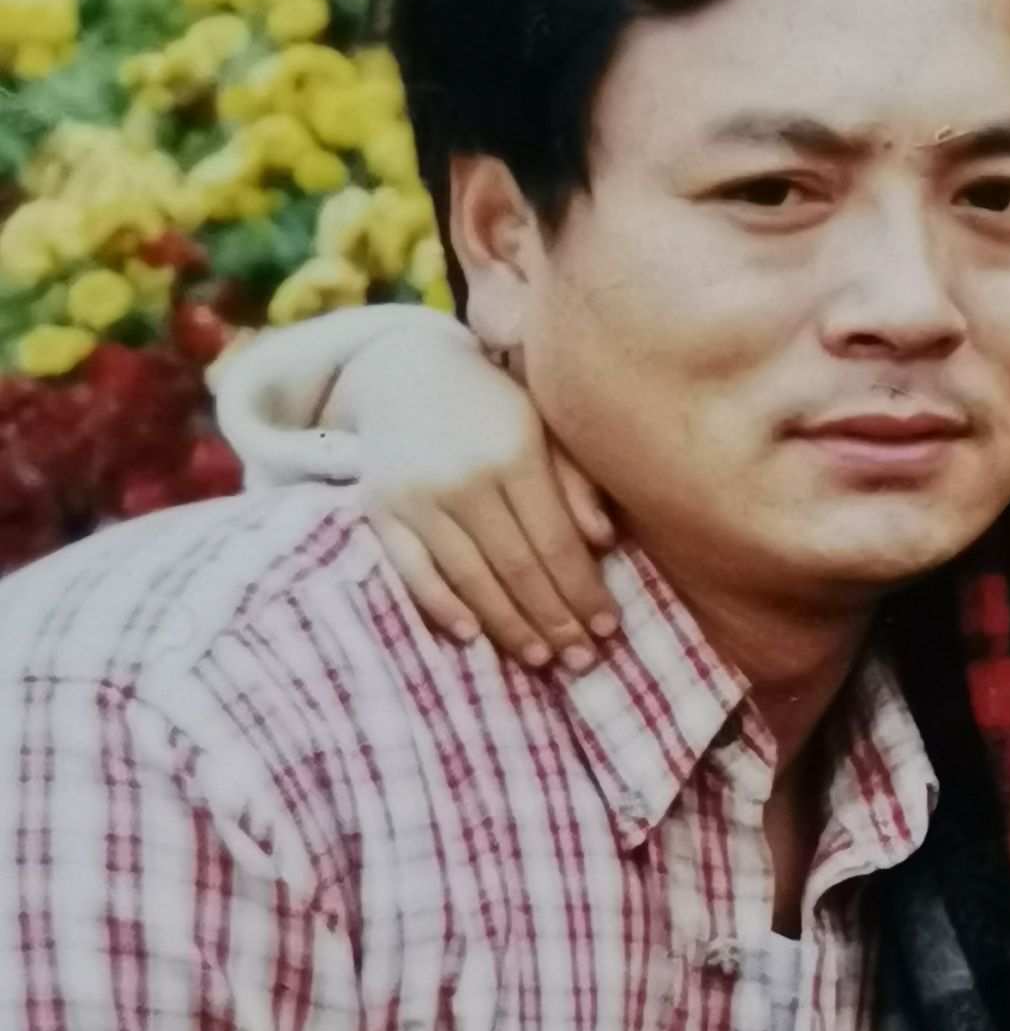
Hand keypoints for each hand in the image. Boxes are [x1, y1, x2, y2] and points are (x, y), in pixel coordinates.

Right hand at [330, 329, 619, 668]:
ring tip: (541, 659)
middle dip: (554, 619)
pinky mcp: (382, 511)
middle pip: (518, 567)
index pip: (557, 541)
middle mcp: (466, 478)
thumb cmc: (492, 403)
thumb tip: (603, 542)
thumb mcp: (543, 424)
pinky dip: (442, 608)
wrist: (404, 369)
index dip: (584, 590)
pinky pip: (414, 572)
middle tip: (582, 660)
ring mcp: (419, 497)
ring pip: (471, 578)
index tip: (607, 628)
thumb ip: (575, 481)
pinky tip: (472, 636)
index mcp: (516, 453)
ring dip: (509, 626)